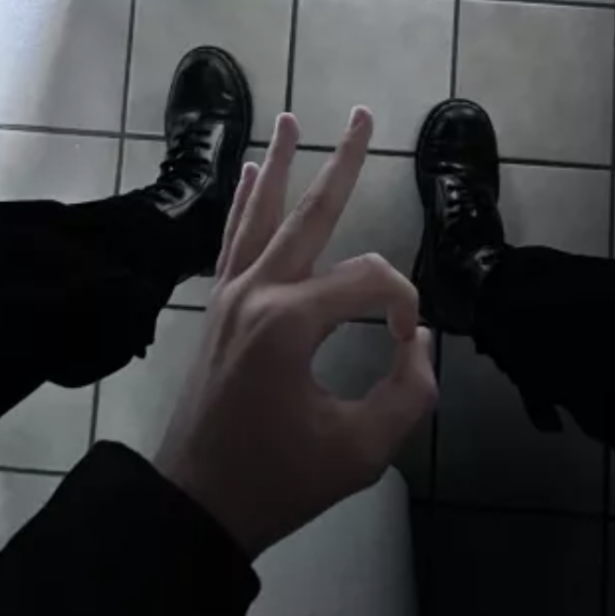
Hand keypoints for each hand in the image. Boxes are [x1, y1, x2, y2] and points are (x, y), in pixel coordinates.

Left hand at [154, 107, 436, 559]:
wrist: (197, 502)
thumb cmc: (281, 479)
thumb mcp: (363, 449)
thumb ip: (410, 390)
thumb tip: (417, 337)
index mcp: (291, 322)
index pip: (370, 279)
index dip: (404, 303)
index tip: (408, 344)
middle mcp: (256, 291)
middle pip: (311, 212)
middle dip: (343, 160)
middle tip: (363, 113)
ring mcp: (230, 294)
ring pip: (261, 213)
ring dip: (281, 164)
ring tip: (289, 117)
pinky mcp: (217, 305)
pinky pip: (232, 238)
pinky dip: (245, 202)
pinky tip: (253, 173)